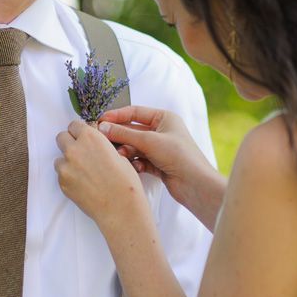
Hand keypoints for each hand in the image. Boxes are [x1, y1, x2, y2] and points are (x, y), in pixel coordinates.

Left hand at [55, 120, 149, 232]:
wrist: (120, 207)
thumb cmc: (125, 182)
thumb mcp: (118, 154)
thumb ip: (100, 146)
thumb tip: (93, 146)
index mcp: (90, 137)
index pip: (74, 125)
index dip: (79, 132)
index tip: (82, 137)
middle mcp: (74, 149)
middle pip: (61, 137)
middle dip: (69, 143)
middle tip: (80, 153)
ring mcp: (66, 166)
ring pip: (59, 158)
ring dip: (68, 162)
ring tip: (83, 173)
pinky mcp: (62, 183)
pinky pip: (61, 175)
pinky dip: (69, 177)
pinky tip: (83, 184)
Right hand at [97, 106, 223, 227]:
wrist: (196, 184)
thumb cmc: (179, 156)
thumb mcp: (149, 141)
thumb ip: (124, 133)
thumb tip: (102, 127)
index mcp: (164, 118)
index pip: (135, 112)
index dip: (117, 116)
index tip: (100, 120)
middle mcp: (162, 131)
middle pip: (133, 130)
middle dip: (120, 136)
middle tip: (103, 140)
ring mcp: (160, 148)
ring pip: (135, 146)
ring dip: (127, 151)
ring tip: (120, 157)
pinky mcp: (158, 164)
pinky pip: (140, 160)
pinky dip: (135, 163)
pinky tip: (135, 168)